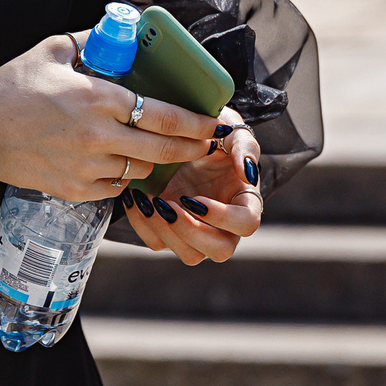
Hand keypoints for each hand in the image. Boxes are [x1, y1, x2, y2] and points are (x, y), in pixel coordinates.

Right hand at [0, 34, 218, 200]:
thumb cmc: (10, 87)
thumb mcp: (53, 50)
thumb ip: (93, 40)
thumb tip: (123, 31)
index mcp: (96, 98)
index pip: (162, 113)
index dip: (195, 121)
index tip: (213, 121)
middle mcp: (97, 137)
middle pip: (162, 149)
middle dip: (191, 147)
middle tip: (205, 142)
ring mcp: (85, 168)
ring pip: (141, 170)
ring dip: (153, 160)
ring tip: (158, 148)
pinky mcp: (73, 190)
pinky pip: (115, 189)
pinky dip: (124, 177)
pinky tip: (120, 162)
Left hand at [120, 114, 262, 263]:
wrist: (181, 135)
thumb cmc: (213, 134)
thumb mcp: (231, 130)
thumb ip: (245, 146)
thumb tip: (247, 173)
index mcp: (245, 201)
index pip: (246, 224)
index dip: (223, 217)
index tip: (196, 198)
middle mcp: (224, 224)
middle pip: (221, 250)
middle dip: (192, 232)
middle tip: (169, 206)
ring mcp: (197, 231)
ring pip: (190, 255)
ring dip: (167, 232)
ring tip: (150, 201)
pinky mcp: (171, 231)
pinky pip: (159, 243)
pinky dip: (144, 225)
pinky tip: (137, 199)